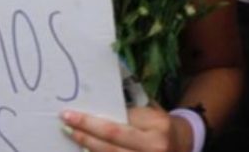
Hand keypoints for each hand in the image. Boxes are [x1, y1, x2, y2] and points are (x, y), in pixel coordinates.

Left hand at [61, 106, 188, 151]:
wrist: (182, 148)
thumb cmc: (161, 128)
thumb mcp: (153, 114)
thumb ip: (131, 111)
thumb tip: (99, 102)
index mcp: (158, 125)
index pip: (124, 120)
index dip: (96, 119)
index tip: (75, 113)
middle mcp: (154, 147)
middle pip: (113, 137)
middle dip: (86, 128)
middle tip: (66, 120)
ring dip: (88, 144)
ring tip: (72, 134)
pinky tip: (85, 148)